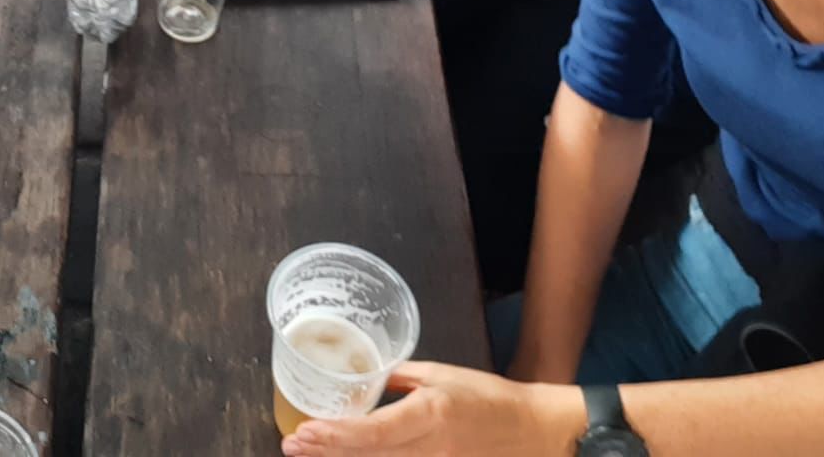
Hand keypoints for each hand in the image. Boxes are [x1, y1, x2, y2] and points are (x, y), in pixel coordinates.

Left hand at [282, 363, 582, 456]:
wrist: (532, 432)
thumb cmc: (487, 397)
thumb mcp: (441, 375)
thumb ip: (400, 379)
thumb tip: (364, 378)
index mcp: (430, 415)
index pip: (374, 433)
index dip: (336, 436)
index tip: (304, 431)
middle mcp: (431, 448)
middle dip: (326, 453)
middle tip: (291, 446)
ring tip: (307, 455)